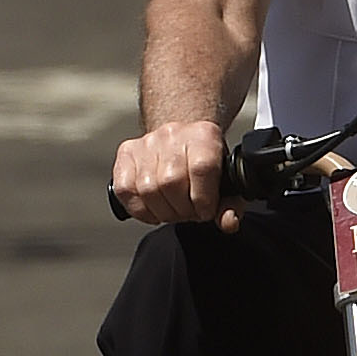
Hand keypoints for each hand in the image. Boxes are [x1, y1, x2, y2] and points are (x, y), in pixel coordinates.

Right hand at [111, 120, 236, 226]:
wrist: (183, 141)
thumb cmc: (204, 162)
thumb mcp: (226, 180)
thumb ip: (231, 204)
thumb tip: (227, 221)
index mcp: (204, 135)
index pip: (202, 168)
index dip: (203, 198)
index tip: (205, 210)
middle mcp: (173, 134)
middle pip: (171, 182)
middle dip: (182, 209)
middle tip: (189, 212)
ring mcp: (147, 142)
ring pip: (147, 189)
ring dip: (162, 211)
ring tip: (173, 210)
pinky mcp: (126, 153)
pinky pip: (125, 189)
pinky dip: (140, 209)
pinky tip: (154, 209)